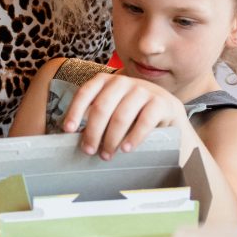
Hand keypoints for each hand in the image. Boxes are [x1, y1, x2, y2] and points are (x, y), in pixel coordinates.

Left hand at [62, 72, 188, 158]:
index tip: (68, 130)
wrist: (168, 113)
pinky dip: (133, 137)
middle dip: (93, 131)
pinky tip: (126, 149)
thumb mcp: (113, 110)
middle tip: (89, 151)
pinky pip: (144, 121)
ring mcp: (143, 90)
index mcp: (107, 81)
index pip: (86, 93)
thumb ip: (97, 117)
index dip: (75, 111)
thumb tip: (76, 137)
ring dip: (111, 139)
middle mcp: (124, 82)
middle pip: (102, 107)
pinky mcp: (160, 102)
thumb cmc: (133, 114)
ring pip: (121, 116)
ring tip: (107, 155)